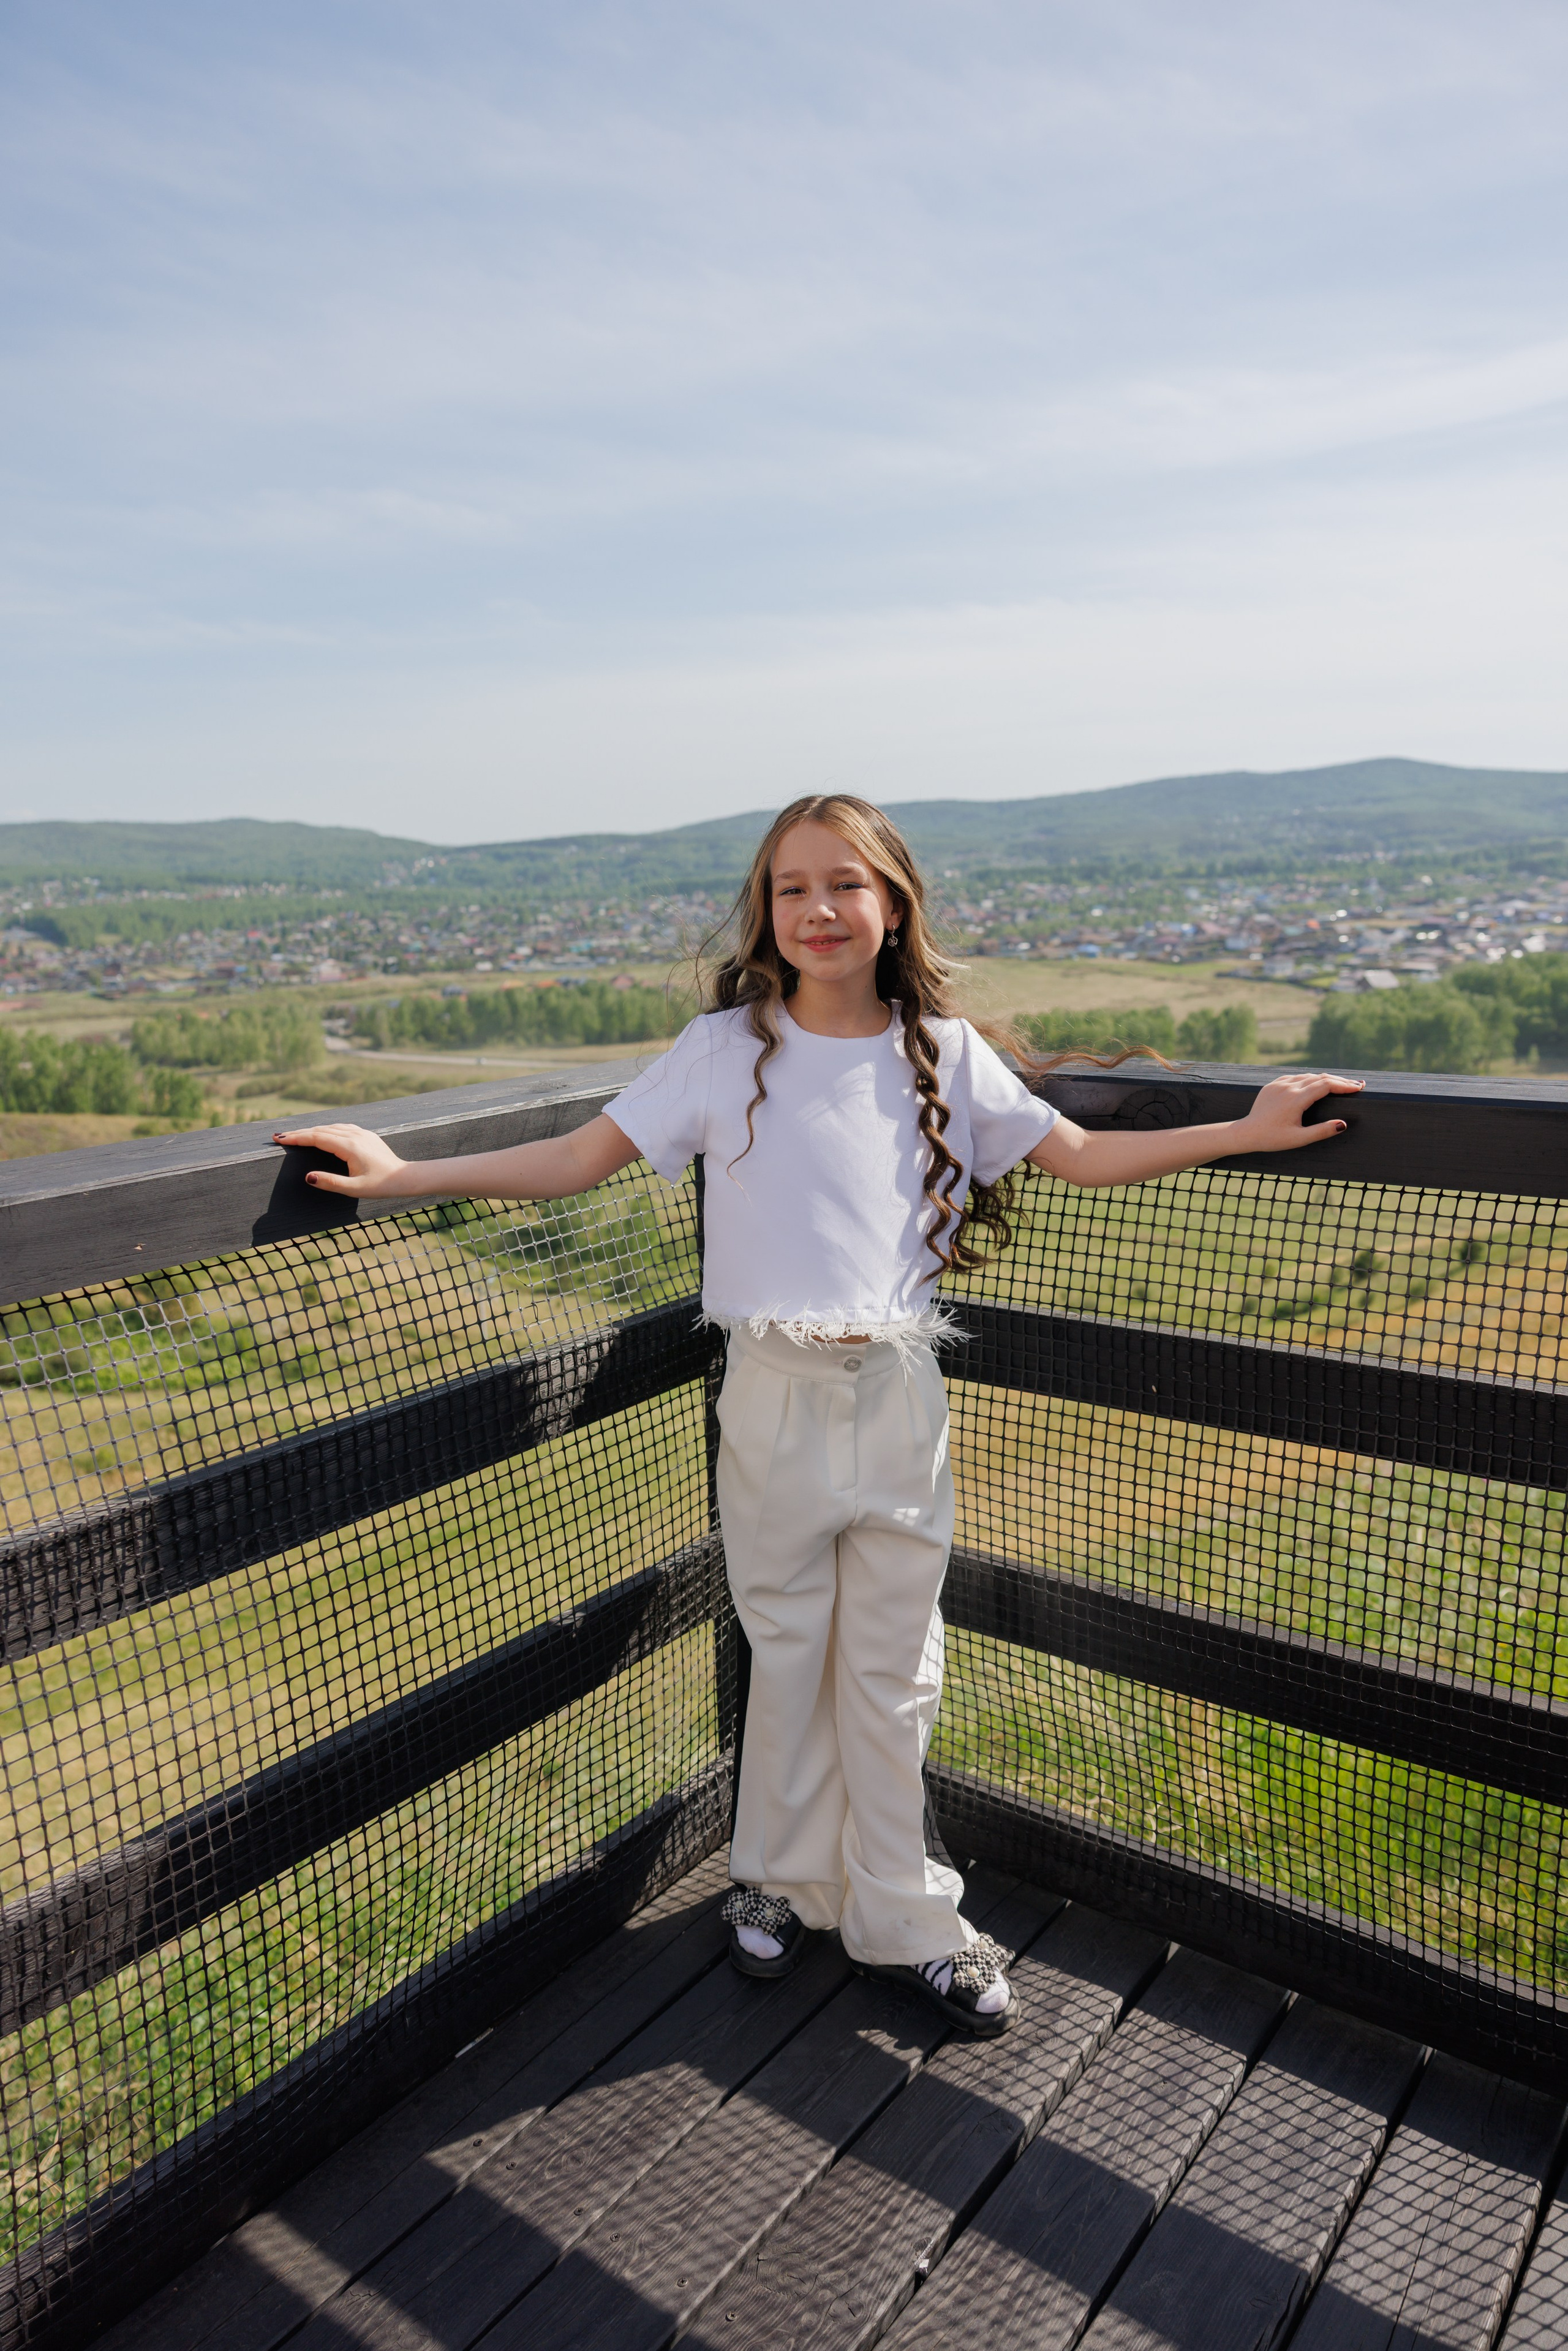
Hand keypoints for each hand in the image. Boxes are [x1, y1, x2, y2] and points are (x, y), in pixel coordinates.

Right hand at [273, 1122, 410, 1197]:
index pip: (316, 1137)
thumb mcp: (355, 1189)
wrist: (406, 1177)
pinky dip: (326, 1129)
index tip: (279, 1139)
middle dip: (299, 1133)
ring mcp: (361, 1133)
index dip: (296, 1137)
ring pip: (330, 1127)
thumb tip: (308, 1177)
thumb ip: (331, 1183)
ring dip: (312, 1130)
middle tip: (279, 1136)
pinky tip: (320, 1133)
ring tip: (295, 1135)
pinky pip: (341, 1127)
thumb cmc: (382, 1185)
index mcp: (350, 1146)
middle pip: (320, 1129)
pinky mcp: (366, 1135)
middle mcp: (355, 1135)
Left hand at [1237, 1071, 1363, 1152]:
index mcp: (1295, 1099)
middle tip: (1357, 1085)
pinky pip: (1296, 1078)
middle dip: (1340, 1081)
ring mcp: (1279, 1084)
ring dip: (1326, 1079)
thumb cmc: (1272, 1139)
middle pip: (1320, 1078)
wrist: (1245, 1133)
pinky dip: (1310, 1079)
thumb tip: (1343, 1124)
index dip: (1344, 1086)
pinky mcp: (1273, 1085)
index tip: (1358, 1088)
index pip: (1326, 1085)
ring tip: (1342, 1085)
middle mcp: (1288, 1087)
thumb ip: (1321, 1131)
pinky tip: (1318, 1083)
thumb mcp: (1298, 1139)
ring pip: (1308, 1076)